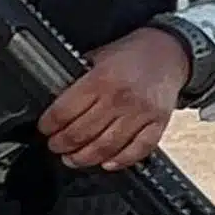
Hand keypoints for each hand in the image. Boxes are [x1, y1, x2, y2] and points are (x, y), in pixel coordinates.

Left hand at [39, 24, 192, 169]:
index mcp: (101, 79)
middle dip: (61, 145)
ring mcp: (141, 113)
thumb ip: (77, 80)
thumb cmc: (130, 55)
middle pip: (81, 134)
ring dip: (84, 158)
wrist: (169, 52)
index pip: (65, 112)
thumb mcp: (97, 57)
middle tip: (55, 146)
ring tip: (72, 158)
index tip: (45, 130)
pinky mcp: (158, 123)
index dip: (49, 126)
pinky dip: (120, 161)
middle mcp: (121, 98)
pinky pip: (137, 150)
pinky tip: (106, 163)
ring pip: (105, 147)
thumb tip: (54, 104)